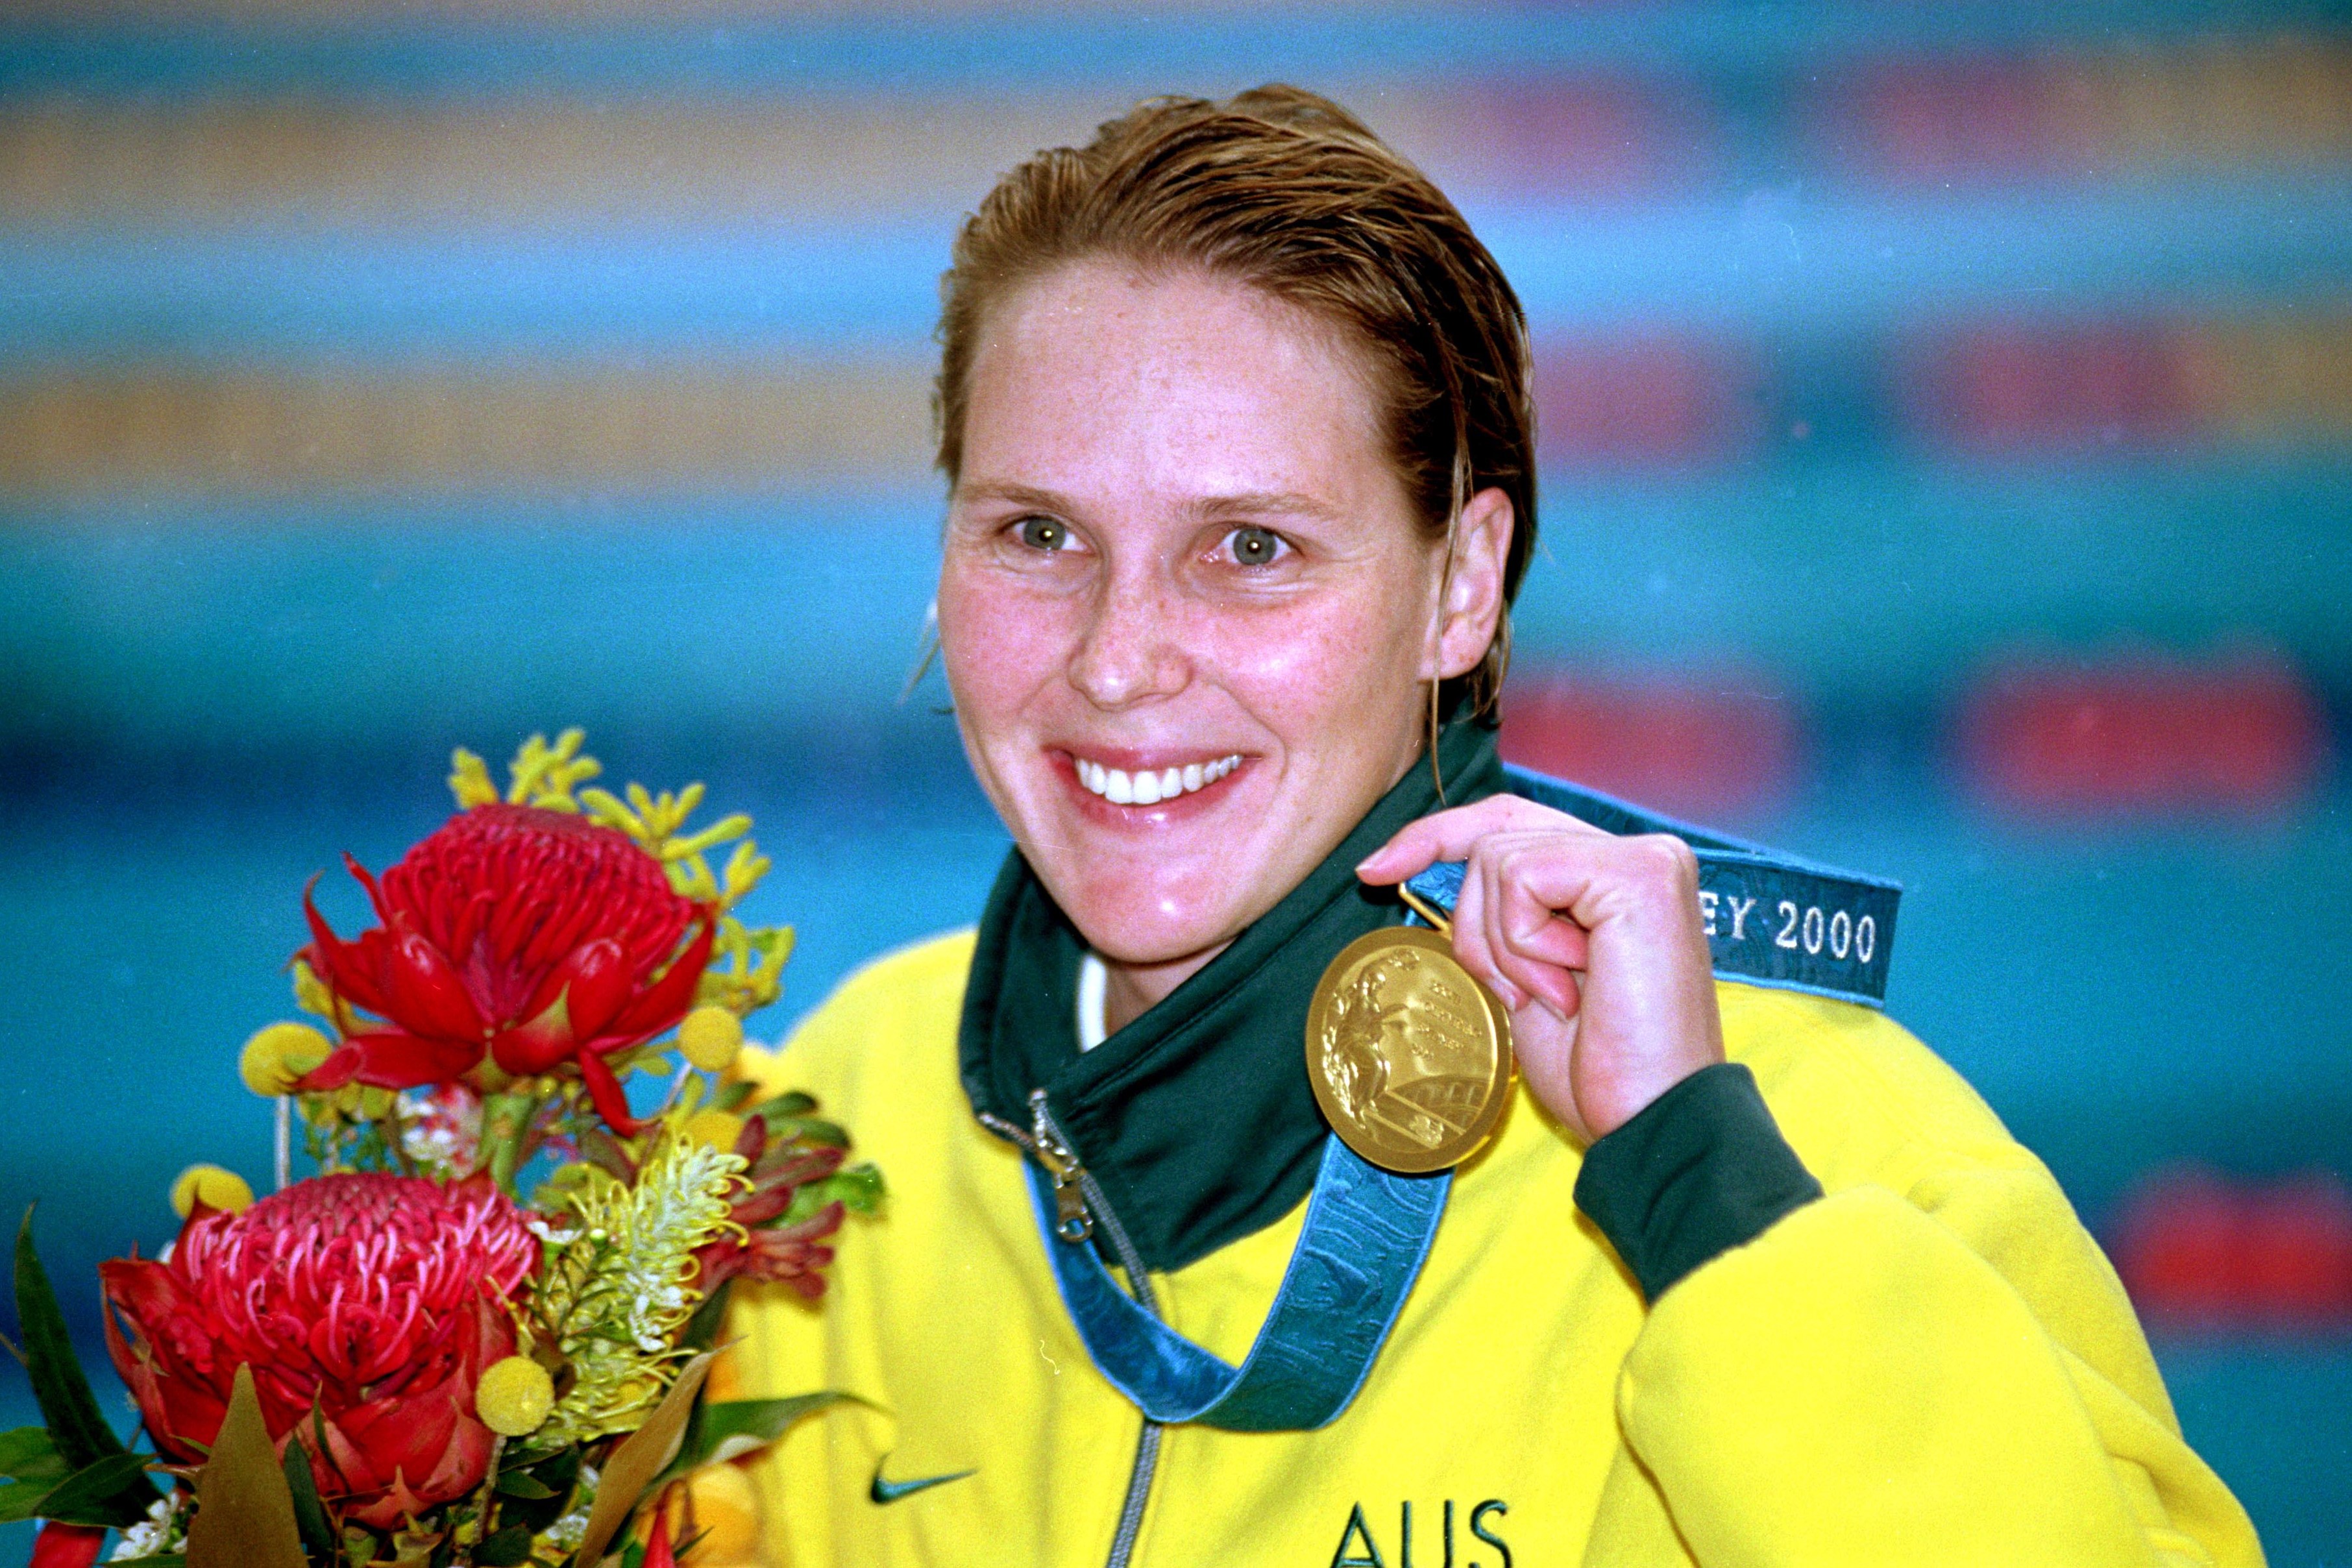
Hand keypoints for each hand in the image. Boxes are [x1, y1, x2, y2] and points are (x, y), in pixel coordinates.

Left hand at [1357, 795, 1724, 1142]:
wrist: (1648, 1122)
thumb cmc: (1595, 1068)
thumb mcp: (1522, 977)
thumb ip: (1495, 917)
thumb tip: (1409, 869)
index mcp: (1616, 876)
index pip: (1510, 822)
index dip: (1438, 836)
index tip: (1375, 871)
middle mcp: (1640, 854)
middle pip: (1494, 837)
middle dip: (1473, 924)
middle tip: (1517, 996)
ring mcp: (1646, 858)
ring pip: (1497, 858)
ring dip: (1503, 947)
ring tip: (1556, 997)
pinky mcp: (1641, 873)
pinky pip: (1522, 877)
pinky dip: (1522, 943)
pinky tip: (1568, 988)